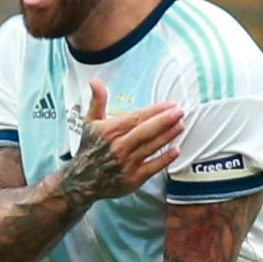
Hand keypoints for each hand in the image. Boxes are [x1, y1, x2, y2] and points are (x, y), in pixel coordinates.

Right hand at [54, 78, 182, 207]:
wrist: (82, 180)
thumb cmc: (90, 148)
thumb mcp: (90, 122)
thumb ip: (97, 101)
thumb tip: (95, 81)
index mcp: (109, 131)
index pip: (136, 118)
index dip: (155, 110)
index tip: (170, 105)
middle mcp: (118, 146)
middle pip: (146, 131)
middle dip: (165, 120)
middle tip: (179, 112)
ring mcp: (126, 163)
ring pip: (151, 146)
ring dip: (168, 135)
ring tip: (181, 125)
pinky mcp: (133, 178)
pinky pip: (152, 167)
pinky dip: (165, 159)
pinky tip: (176, 150)